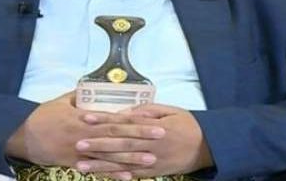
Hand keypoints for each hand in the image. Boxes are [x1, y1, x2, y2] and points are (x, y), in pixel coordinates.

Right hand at [5, 92, 165, 168]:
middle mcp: (87, 135)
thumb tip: (93, 89)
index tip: (154, 121)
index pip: (116, 119)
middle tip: (161, 137)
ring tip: (151, 159)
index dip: (136, 121)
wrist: (25, 135)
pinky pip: (98, 170)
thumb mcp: (62, 100)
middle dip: (141, 137)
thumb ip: (80, 96)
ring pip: (111, 156)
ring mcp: (82, 151)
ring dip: (132, 158)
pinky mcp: (75, 163)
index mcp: (86, 117)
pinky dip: (113, 174)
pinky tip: (128, 177)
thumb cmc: (44, 116)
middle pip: (118, 137)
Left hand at [75, 104, 213, 178]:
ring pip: (122, 163)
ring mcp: (152, 160)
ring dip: (101, 165)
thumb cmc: (186, 124)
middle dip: (97, 145)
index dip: (103, 121)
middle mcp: (149, 144)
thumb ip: (145, 111)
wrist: (208, 145)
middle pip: (119, 144)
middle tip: (77, 145)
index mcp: (151, 126)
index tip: (85, 118)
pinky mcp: (155, 172)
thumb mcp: (168, 110)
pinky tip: (103, 177)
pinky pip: (133, 175)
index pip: (122, 122)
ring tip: (81, 165)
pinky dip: (118, 176)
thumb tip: (124, 112)